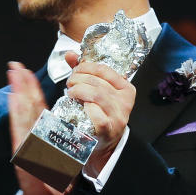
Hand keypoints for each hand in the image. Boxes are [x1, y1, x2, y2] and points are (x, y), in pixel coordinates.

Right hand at [7, 61, 63, 194]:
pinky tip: (17, 106)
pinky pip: (22, 137)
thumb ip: (59, 140)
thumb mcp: (61, 157)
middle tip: (15, 65)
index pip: (35, 108)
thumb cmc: (54, 185)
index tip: (25, 71)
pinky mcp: (26, 161)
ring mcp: (26, 149)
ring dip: (18, 97)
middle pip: (26, 109)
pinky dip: (18, 120)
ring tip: (14, 78)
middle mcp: (31, 140)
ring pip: (22, 119)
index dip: (30, 89)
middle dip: (20, 86)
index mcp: (40, 137)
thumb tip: (63, 122)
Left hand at [64, 52, 135, 175]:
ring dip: (78, 91)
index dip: (86, 67)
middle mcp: (125, 102)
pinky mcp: (108, 130)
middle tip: (70, 83)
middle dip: (78, 79)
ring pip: (96, 95)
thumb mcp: (95, 89)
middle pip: (97, 82)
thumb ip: (83, 71)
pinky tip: (79, 106)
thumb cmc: (98, 112)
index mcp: (125, 88)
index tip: (76, 70)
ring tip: (71, 92)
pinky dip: (85, 108)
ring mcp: (118, 117)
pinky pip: (96, 114)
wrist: (102, 140)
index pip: (105, 70)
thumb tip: (70, 54)